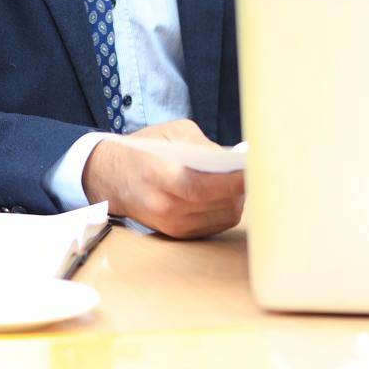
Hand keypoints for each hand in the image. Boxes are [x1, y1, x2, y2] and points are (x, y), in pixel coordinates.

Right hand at [80, 119, 244, 238]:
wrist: (111, 177)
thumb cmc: (144, 150)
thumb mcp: (172, 134)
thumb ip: (205, 146)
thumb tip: (237, 160)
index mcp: (161, 177)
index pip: (204, 187)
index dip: (233, 180)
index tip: (255, 168)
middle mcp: (167, 208)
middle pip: (220, 203)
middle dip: (242, 187)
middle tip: (257, 170)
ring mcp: (173, 225)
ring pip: (224, 216)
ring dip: (238, 198)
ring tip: (243, 179)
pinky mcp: (180, 234)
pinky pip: (216, 224)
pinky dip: (226, 208)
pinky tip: (227, 192)